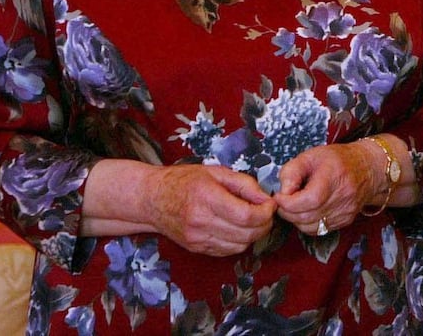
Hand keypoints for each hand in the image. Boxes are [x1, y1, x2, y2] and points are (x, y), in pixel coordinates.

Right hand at [137, 163, 275, 255]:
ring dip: (253, 235)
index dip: (265, 213)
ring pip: (239, 246)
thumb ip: (244, 184)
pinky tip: (237, 228)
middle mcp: (201, 221)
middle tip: (266, 212)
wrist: (152, 199)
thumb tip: (265, 198)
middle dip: (264, 224)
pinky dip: (239, 242)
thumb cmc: (184, 180)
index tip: (270, 205)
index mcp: (207, 198)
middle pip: (246, 234)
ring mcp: (197, 238)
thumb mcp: (216, 172)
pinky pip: (227, 251)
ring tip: (253, 220)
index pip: (246, 216)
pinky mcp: (196, 248)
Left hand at [275, 141, 384, 235]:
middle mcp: (343, 197)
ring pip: (311, 227)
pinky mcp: (345, 221)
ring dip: (296, 219)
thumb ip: (291, 171)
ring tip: (295, 205)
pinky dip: (307, 223)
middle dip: (288, 211)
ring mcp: (345, 212)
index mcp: (335, 176)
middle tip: (283, 201)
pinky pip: (319, 230)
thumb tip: (282, 191)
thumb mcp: (311, 155)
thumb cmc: (338, 160)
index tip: (279, 196)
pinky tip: (307, 210)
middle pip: (307, 216)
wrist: (366, 168)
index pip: (309, 200)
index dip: (288, 202)